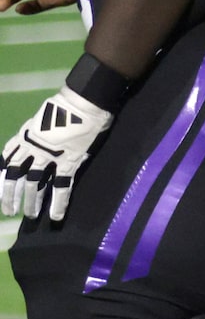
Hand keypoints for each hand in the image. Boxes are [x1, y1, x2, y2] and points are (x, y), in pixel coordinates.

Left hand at [0, 83, 116, 222]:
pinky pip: (61, 186)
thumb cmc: (64, 107)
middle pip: (15, 177)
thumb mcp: (39, 120)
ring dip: (31, 201)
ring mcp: (49, 156)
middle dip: (10, 196)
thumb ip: (35, 134)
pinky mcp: (68, 162)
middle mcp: (31, 149)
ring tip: (30, 216)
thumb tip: (36, 143)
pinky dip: (58, 202)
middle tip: (8, 212)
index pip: (5, 163)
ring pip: (35, 184)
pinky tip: (56, 215)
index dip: (0, 180)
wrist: (81, 102)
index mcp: (23, 137)